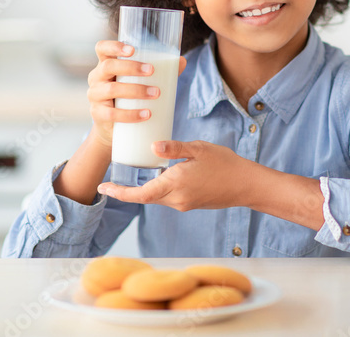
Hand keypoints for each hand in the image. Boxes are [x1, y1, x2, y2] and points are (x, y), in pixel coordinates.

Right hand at [86, 40, 186, 147]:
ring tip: (155, 93)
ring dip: (136, 90)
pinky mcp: (98, 114)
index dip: (114, 46)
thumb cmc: (129, 98)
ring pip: (112, 89)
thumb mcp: (140, 82)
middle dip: (131, 67)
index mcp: (106, 64)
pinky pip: (112, 114)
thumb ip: (160, 71)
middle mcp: (96, 77)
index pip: (102, 48)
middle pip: (108, 66)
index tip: (133, 50)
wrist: (115, 128)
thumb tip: (182, 61)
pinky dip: (130, 114)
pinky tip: (146, 114)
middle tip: (151, 71)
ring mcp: (95, 96)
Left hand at [97, 140, 256, 211]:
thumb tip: (152, 146)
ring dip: (143, 189)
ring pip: (156, 198)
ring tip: (132, 176)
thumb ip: (174, 148)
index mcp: (176, 184)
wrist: (245, 184)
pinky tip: (159, 177)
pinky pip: (167, 198)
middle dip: (127, 191)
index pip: (140, 194)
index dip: (119, 193)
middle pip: (144, 197)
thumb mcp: (198, 149)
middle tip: (110, 183)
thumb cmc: (224, 164)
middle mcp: (177, 199)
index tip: (103, 188)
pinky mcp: (189, 204)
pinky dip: (158, 189)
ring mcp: (183, 204)